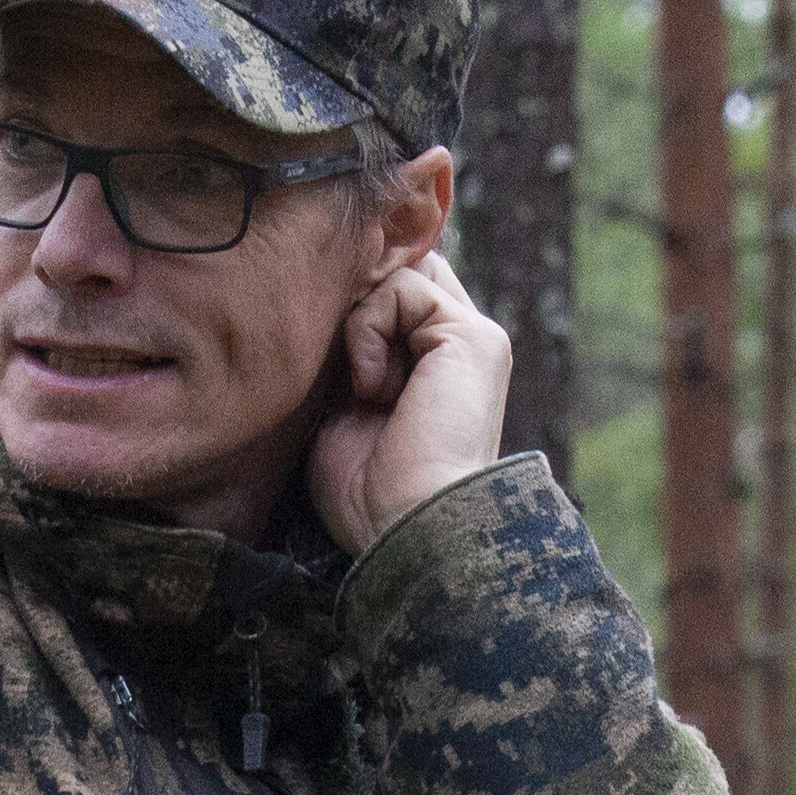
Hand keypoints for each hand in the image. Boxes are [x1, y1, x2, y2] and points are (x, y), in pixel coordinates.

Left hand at [308, 243, 515, 553]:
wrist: (404, 526)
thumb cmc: (367, 493)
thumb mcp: (342, 408)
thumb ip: (347, 354)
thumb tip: (322, 301)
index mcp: (438, 366)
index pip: (397, 291)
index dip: (356, 300)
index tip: (321, 339)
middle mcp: (462, 346)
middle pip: (404, 268)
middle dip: (359, 296)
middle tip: (337, 358)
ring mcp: (474, 338)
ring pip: (398, 275)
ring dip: (361, 327)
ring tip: (366, 391)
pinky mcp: (473, 337)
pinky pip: (402, 290)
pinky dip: (370, 334)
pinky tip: (375, 389)